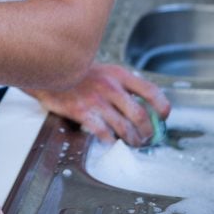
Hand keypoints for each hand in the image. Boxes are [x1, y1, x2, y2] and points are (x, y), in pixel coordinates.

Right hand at [22, 63, 170, 145]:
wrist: (49, 70)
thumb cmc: (79, 74)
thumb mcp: (105, 70)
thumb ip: (123, 85)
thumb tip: (145, 104)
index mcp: (119, 75)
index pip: (150, 91)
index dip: (162, 107)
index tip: (163, 116)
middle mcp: (110, 87)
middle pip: (140, 116)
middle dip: (147, 132)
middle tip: (146, 138)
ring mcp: (96, 100)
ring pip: (125, 128)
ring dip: (132, 140)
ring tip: (132, 143)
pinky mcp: (82, 112)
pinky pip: (103, 133)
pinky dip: (110, 141)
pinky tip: (110, 141)